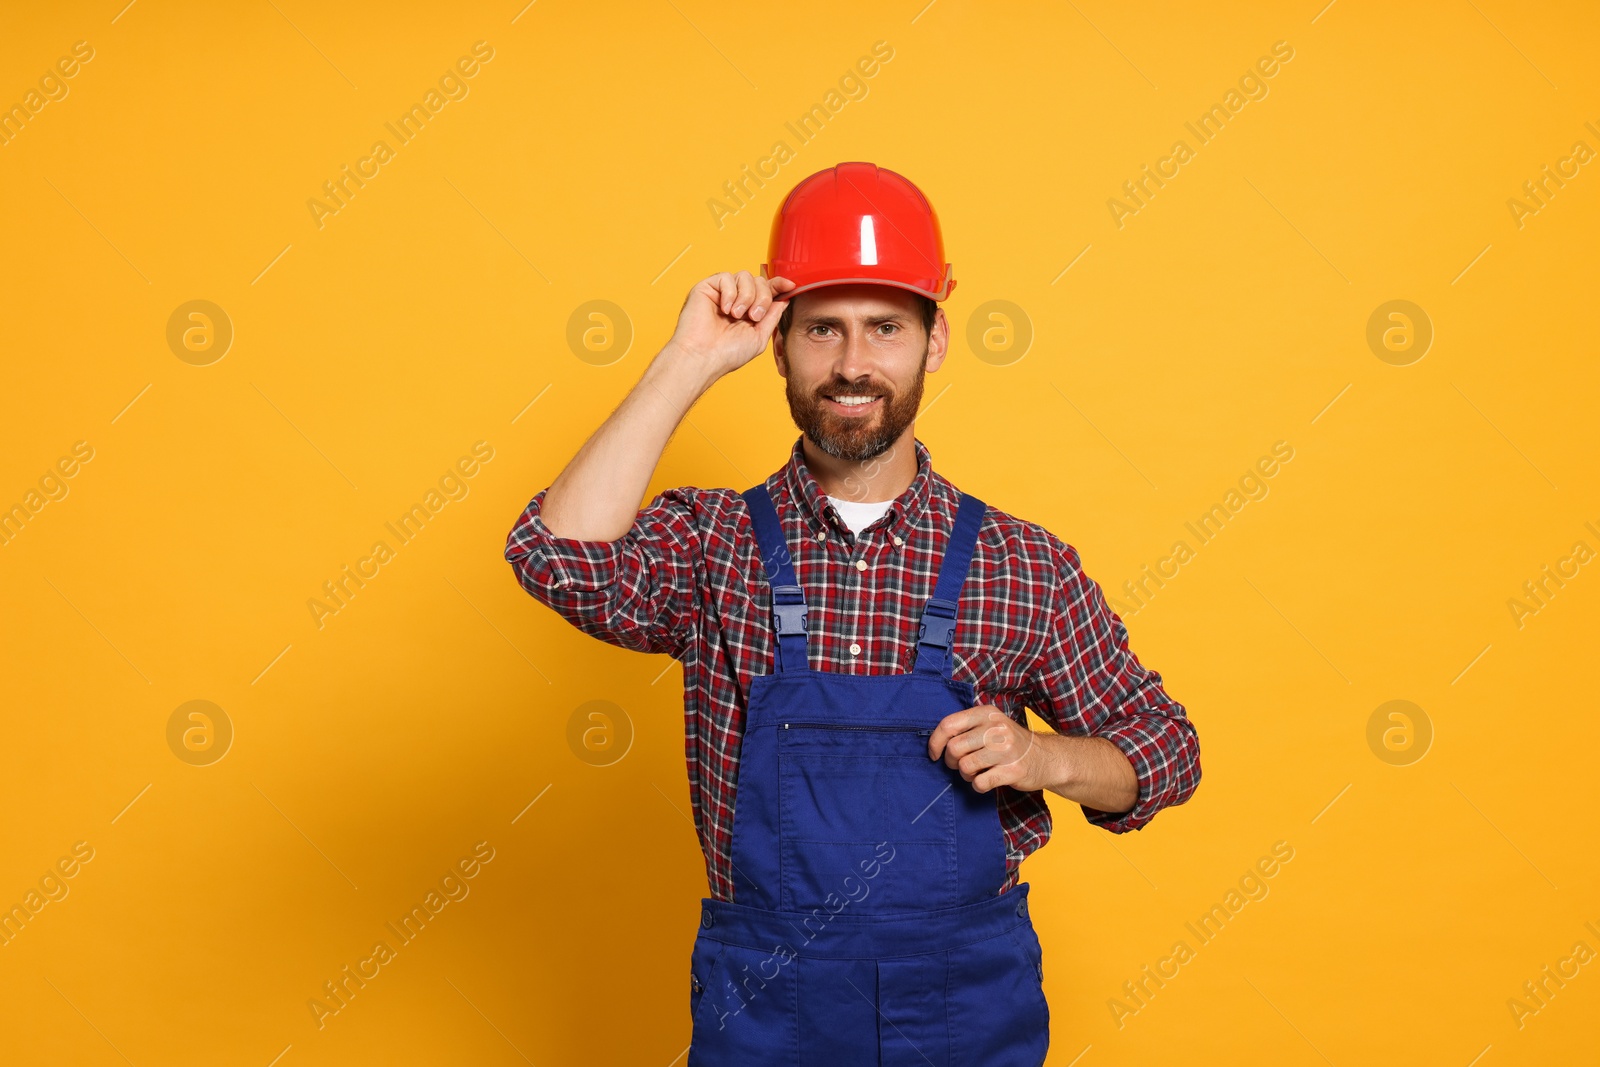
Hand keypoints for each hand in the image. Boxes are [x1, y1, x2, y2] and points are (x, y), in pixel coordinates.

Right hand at [663, 270, 795, 379]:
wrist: (704, 357)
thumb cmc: (727, 353)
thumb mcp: (759, 336)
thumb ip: (772, 316)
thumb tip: (784, 299)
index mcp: (748, 310)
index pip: (766, 289)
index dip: (779, 284)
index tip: (790, 286)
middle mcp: (736, 299)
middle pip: (759, 281)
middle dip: (762, 298)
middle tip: (753, 317)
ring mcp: (721, 293)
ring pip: (745, 276)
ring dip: (746, 297)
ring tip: (736, 315)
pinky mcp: (707, 287)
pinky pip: (726, 277)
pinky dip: (729, 293)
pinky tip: (725, 309)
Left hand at [927, 705, 1053, 792]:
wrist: (1046, 757)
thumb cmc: (1010, 743)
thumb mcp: (990, 724)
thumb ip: (966, 728)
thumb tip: (934, 743)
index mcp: (986, 713)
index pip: (948, 725)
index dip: (935, 742)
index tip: (934, 755)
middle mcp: (996, 727)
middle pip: (954, 748)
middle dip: (952, 762)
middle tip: (961, 765)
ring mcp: (1006, 749)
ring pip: (965, 766)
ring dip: (966, 775)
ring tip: (977, 772)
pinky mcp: (1013, 770)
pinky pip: (980, 783)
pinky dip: (978, 785)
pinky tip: (987, 780)